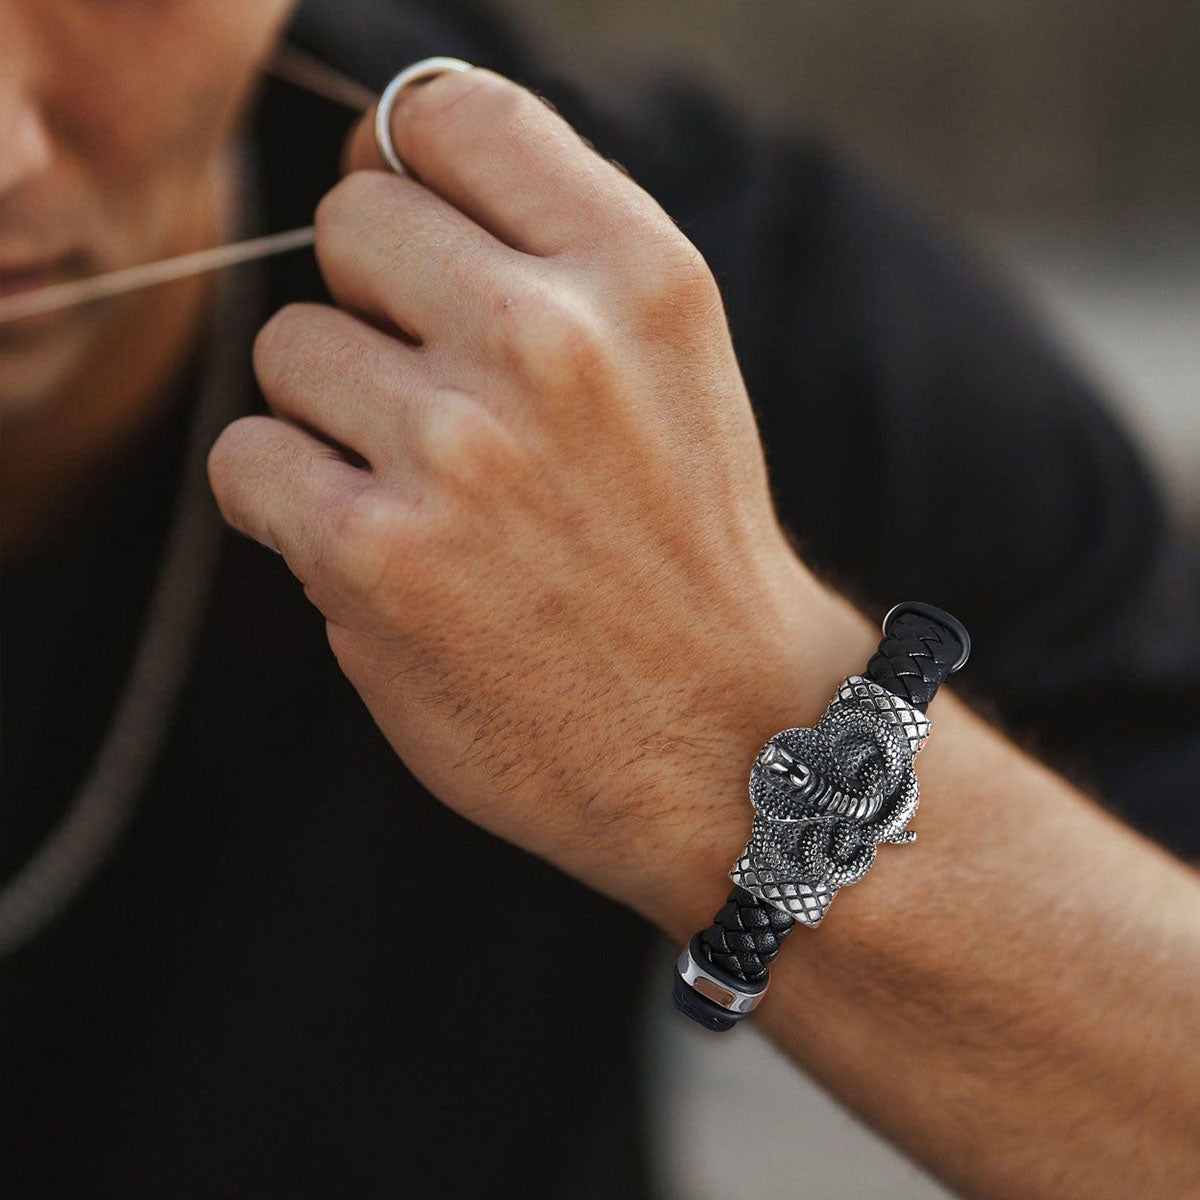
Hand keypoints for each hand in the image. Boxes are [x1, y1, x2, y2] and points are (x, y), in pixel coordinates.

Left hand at [207, 66, 872, 929]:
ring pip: (288, 347)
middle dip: (371, 305)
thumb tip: (377, 167)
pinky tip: (367, 550)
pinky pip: (250, 461)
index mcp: (637, 272)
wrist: (724, 732)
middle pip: (352, 223)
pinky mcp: (376, 555)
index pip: (453, 116)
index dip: (405, 163)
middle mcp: (549, 339)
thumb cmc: (681, 546)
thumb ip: (543, 249)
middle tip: (433, 401)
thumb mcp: (669, 362)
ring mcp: (458, 447)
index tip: (409, 242)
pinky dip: (284, 503)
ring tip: (421, 495)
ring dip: (332, 416)